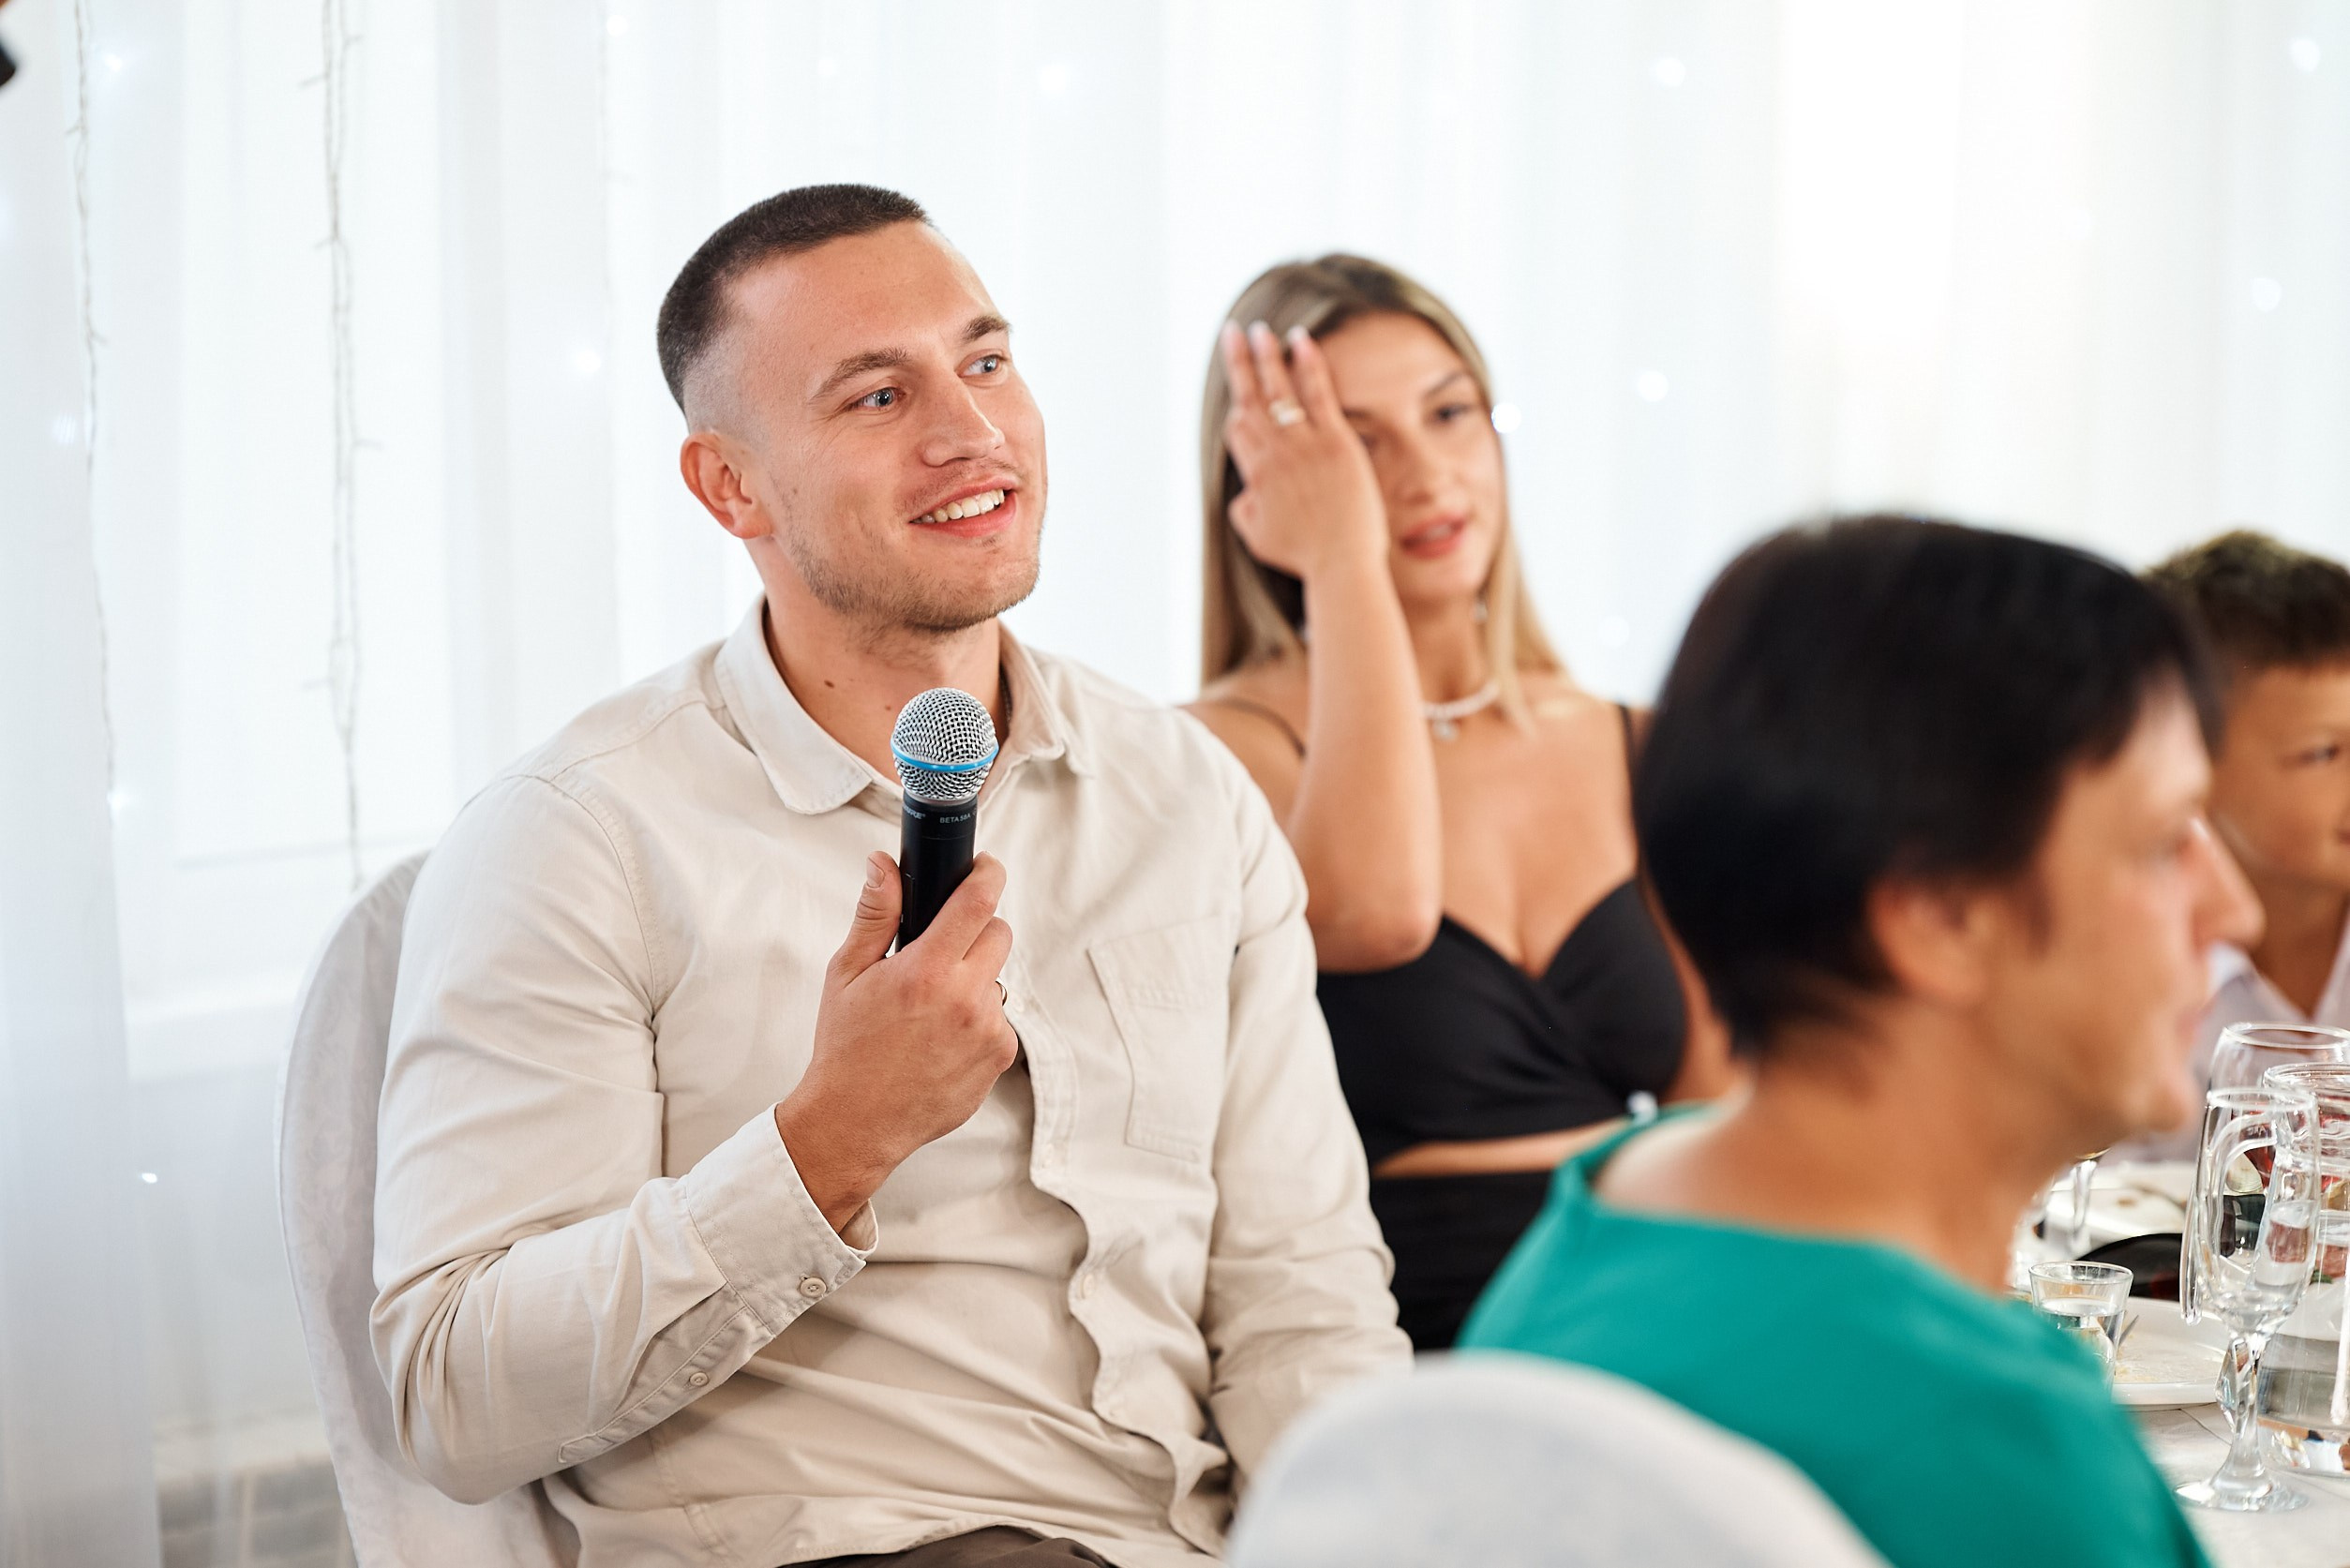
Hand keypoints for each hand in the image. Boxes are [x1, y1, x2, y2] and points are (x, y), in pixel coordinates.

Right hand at [773, 851, 1017, 1233]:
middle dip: (974, 931)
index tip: (985, 866)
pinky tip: (942, 1039)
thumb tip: (883, 864)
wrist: (855, 1123)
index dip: (988, 873)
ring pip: (997, 979)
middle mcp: (964, 999)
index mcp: (926, 971)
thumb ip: (874, 914)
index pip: (978, 901)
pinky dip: (977, 1020)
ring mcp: (988, 1031)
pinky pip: (1000, 1020)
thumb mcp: (847, 973)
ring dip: (974, 980)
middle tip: (940, 950)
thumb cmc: (846, 1047)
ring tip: (932, 1008)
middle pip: (998, 933)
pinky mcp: (999, 1058)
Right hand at [1220, 320, 1390, 583]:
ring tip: (1259, 329)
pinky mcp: (1336, 442)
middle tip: (1232, 332)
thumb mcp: (1258, 536)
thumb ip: (1246, 507)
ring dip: (1267, 355)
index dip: (1237, 404)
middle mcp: (1276, 454)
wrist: (1341, 563)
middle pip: (1251, 398)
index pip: (1239, 427)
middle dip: (1240, 363)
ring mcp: (1306, 445)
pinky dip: (1308, 364)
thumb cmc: (1303, 556)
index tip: (1237, 383)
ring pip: (1280, 390)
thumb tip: (1246, 490)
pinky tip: (1301, 338)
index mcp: (1255, 476)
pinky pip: (1318, 393)